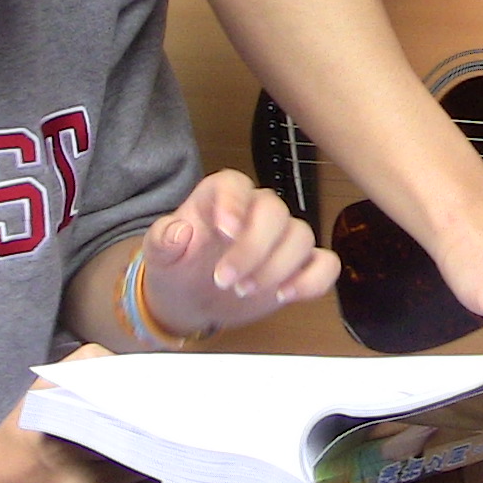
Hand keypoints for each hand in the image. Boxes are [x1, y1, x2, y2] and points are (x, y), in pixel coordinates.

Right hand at [0, 384, 157, 482]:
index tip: (138, 423)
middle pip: (146, 468)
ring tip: (113, 470)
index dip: (142, 428)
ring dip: (137, 482)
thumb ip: (86, 367)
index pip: (136, 439)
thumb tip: (129, 370)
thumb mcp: (41, 393)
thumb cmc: (14, 442)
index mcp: (71, 457)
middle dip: (139, 454)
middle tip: (121, 446)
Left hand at [135, 171, 339, 340]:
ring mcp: (280, 240)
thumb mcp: (158, 255)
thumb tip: (178, 231)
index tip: (225, 231)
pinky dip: (312, 280)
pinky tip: (285, 296)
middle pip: (274, 211)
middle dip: (254, 248)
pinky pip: (325, 264)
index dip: (234, 203)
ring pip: (301, 236)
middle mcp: (255, 213)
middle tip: (226, 281)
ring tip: (245, 291)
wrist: (191, 298)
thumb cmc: (177, 267)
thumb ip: (163, 241)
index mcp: (219, 199)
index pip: (234, 184)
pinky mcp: (299, 267)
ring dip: (277, 268)